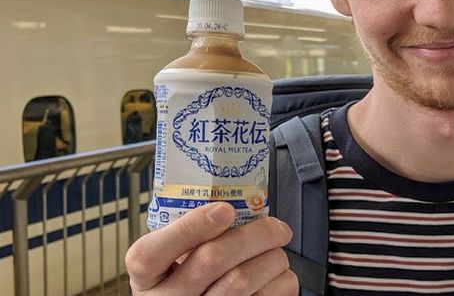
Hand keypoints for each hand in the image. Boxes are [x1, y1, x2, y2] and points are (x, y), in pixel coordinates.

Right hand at [126, 202, 297, 294]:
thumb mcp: (172, 256)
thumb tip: (237, 201)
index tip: (225, 209)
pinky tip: (275, 274)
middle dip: (254, 234)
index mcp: (146, 276)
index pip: (150, 254)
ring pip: (242, 280)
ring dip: (272, 257)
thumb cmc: (186, 278)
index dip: (191, 227)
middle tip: (275, 227)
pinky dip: (280, 280)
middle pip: (211, 260)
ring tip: (276, 250)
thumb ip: (190, 232)